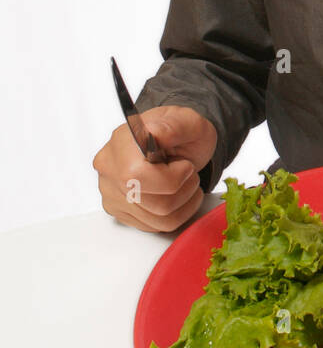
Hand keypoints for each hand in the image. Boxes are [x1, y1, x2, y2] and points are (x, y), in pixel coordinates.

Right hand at [92, 104, 217, 233]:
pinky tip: (177, 194)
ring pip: (158, 219)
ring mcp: (111, 192)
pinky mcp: (119, 210)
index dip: (172, 177)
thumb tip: (154, 133)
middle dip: (182, 190)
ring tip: (184, 182)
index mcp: (121, 142)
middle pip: (153, 203)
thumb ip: (172, 127)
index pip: (139, 177)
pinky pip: (154, 227)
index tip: (185, 165)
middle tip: (188, 172)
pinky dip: (175, 214)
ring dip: (182, 203)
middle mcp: (109, 168)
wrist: (176, 143)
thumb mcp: (187, 121)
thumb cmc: (181, 132)